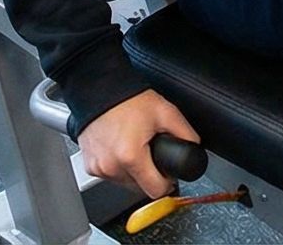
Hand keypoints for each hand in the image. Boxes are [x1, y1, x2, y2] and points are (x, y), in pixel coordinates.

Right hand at [77, 89, 200, 199]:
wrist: (100, 90)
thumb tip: (194, 147)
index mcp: (130, 156)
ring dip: (132, 171)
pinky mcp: (89, 165)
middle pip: (140, 187)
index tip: (166, 174)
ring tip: (133, 146)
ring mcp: (98, 167)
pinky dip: (117, 166)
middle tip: (149, 151)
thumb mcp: (165, 112)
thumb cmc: (127, 99)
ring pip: (124, 183)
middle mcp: (111, 166)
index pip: (155, 191)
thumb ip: (185, 133)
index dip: (166, 183)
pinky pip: (110, 175)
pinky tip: (119, 148)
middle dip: (148, 174)